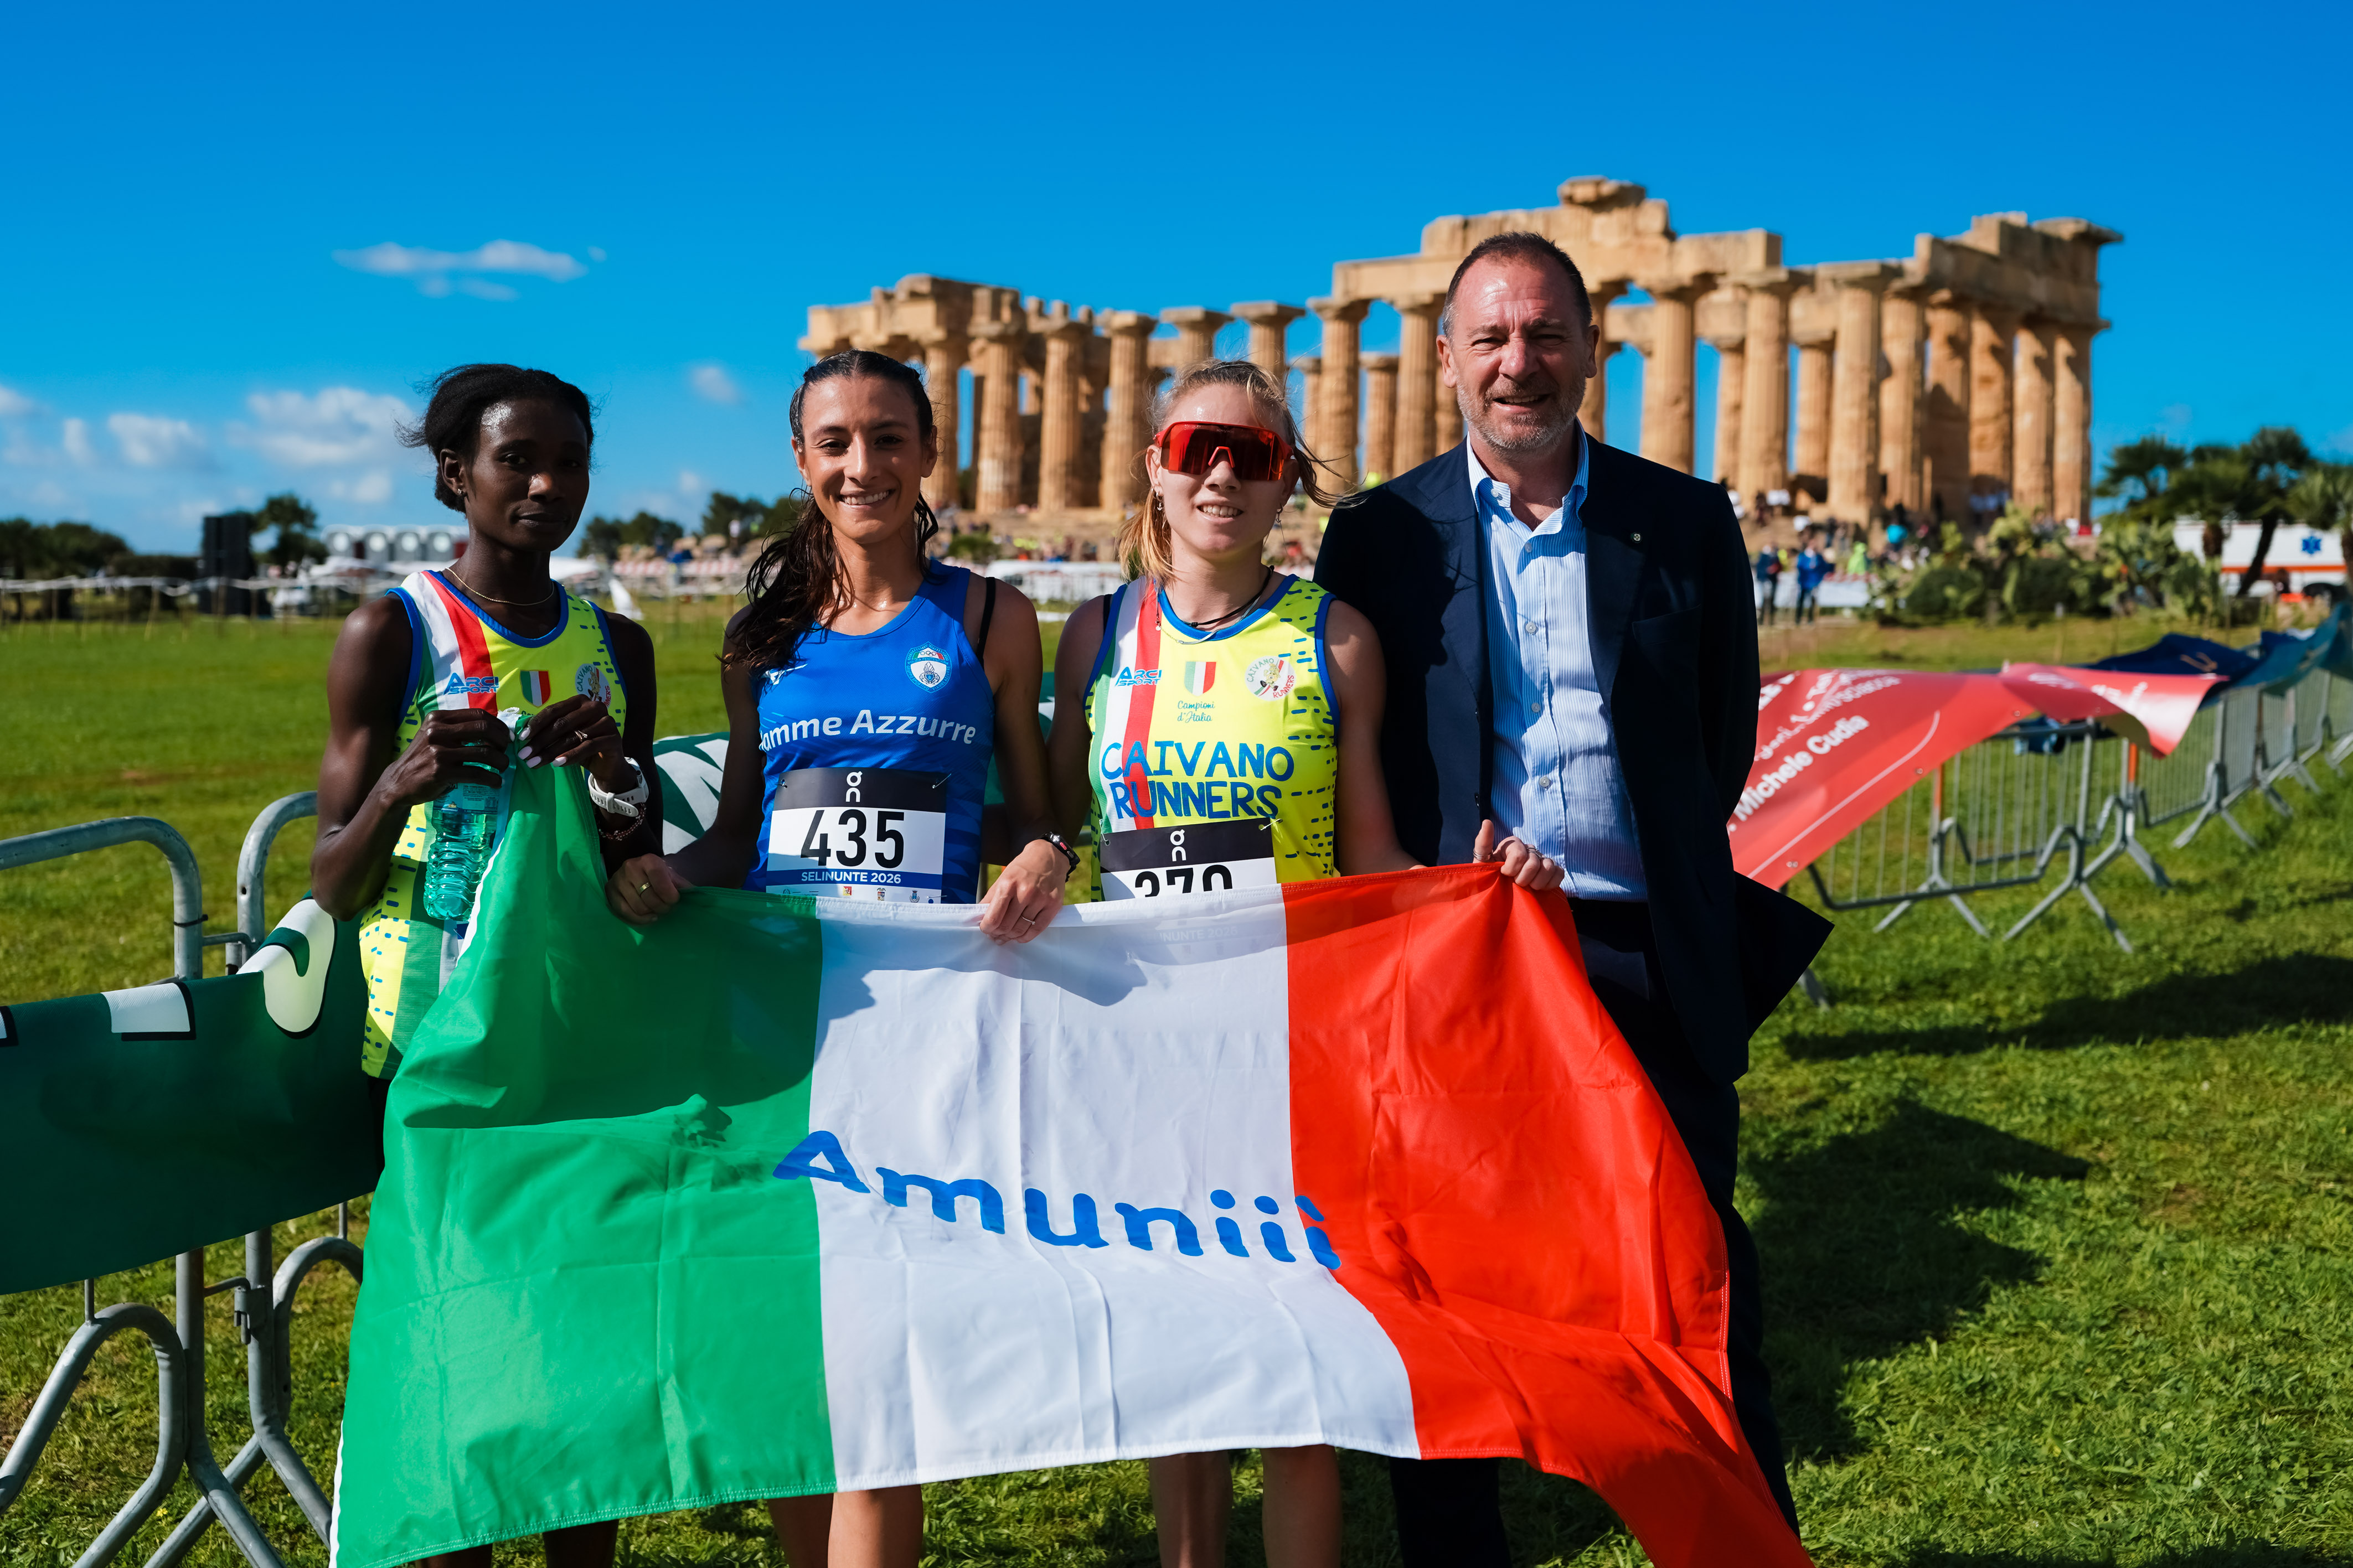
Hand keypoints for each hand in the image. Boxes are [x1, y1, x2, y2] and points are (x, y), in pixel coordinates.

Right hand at [378, 709, 510, 811]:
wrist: (399, 782)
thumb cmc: (424, 759)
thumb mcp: (435, 736)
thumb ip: (458, 730)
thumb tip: (495, 730)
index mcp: (437, 718)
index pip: (478, 715)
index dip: (498, 725)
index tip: (506, 736)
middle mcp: (437, 731)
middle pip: (484, 729)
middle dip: (502, 740)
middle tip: (506, 751)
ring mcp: (438, 752)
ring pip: (484, 753)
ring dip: (501, 762)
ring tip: (503, 768)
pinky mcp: (441, 772)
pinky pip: (477, 773)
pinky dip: (492, 779)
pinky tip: (496, 782)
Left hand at [521, 694, 623, 785]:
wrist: (607, 765)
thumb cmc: (582, 746)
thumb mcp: (564, 735)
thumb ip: (549, 730)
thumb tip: (521, 735)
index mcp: (580, 701)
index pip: (554, 710)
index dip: (536, 724)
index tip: (521, 738)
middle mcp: (595, 707)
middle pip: (562, 724)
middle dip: (540, 741)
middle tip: (524, 755)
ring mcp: (607, 721)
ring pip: (573, 737)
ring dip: (551, 752)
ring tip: (535, 763)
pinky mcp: (614, 737)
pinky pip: (588, 747)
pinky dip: (570, 756)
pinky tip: (556, 764)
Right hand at [607, 853, 691, 925]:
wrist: (644, 875)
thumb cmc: (662, 878)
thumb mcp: (674, 878)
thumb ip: (682, 886)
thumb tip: (691, 893)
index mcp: (649, 860)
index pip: (659, 880)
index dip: (669, 895)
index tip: (675, 900)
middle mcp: (630, 866)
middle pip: (649, 898)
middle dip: (662, 907)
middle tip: (667, 908)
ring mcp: (617, 880)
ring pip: (638, 908)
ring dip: (652, 914)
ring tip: (657, 910)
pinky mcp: (609, 892)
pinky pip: (625, 913)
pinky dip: (639, 920)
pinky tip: (648, 917)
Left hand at [977, 839, 1066, 944]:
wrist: (1048, 857)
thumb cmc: (1022, 869)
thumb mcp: (1003, 878)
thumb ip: (990, 898)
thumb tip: (980, 917)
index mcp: (1008, 884)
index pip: (993, 917)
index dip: (987, 928)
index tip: (986, 929)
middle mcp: (1025, 892)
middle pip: (1006, 926)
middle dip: (998, 934)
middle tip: (995, 935)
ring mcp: (1041, 900)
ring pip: (1020, 930)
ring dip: (1010, 937)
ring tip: (1006, 936)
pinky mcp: (1053, 906)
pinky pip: (1037, 930)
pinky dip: (1025, 937)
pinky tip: (1019, 936)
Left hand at [1472, 818, 1565, 892]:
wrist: (1500, 894)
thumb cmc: (1490, 877)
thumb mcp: (1482, 862)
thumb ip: (1483, 844)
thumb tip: (1487, 822)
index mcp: (1513, 844)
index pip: (1519, 855)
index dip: (1511, 870)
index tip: (1503, 874)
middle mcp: (1529, 849)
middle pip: (1533, 863)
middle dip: (1522, 879)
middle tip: (1515, 883)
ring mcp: (1542, 859)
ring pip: (1548, 867)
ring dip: (1537, 883)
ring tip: (1527, 887)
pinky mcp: (1553, 870)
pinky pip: (1559, 873)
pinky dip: (1550, 883)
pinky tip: (1539, 888)